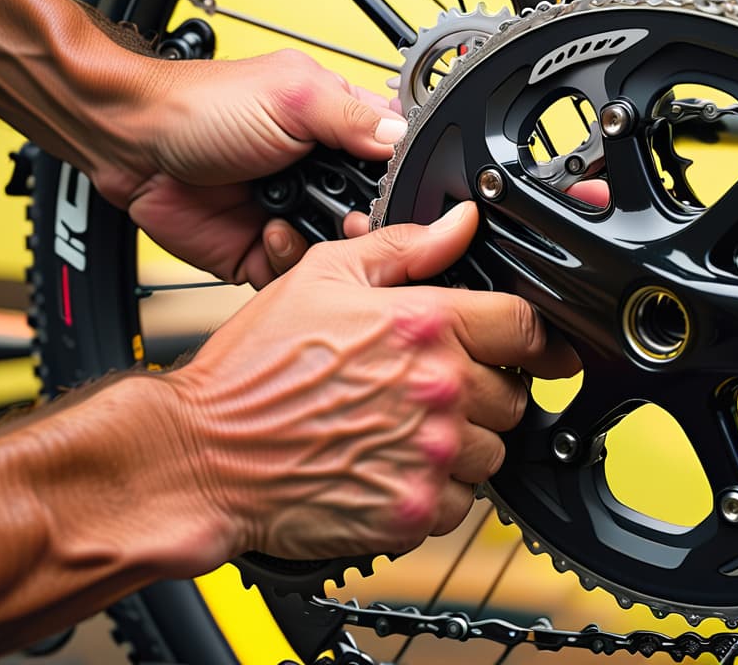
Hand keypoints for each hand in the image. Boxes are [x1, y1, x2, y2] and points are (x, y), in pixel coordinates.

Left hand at [94, 50, 402, 288]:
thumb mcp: (292, 95)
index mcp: (336, 127)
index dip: (403, 181)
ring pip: (341, 252)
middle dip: (368, 223)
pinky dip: (288, 260)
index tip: (398, 195)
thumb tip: (405, 137)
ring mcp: (294, 214)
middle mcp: (320, 174)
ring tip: (307, 224)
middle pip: (374, 214)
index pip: (395, 159)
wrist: (134, 146)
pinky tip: (270, 234)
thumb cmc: (201, 107)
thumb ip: (353, 116)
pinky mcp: (264, 251)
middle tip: (355, 221)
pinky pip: (297, 274)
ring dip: (328, 243)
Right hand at [163, 202, 578, 559]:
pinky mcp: (414, 511)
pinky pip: (463, 504)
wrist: (201, 454)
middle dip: (484, 391)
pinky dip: (439, 492)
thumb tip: (460, 226)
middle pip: (514, 395)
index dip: (535, 338)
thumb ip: (403, 248)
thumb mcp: (320, 278)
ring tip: (405, 432)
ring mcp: (428, 456)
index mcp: (422, 326)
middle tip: (431, 391)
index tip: (537, 350)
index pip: (526, 328)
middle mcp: (436, 391)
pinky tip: (393, 469)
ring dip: (463, 444)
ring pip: (493, 453)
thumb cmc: (253, 371)